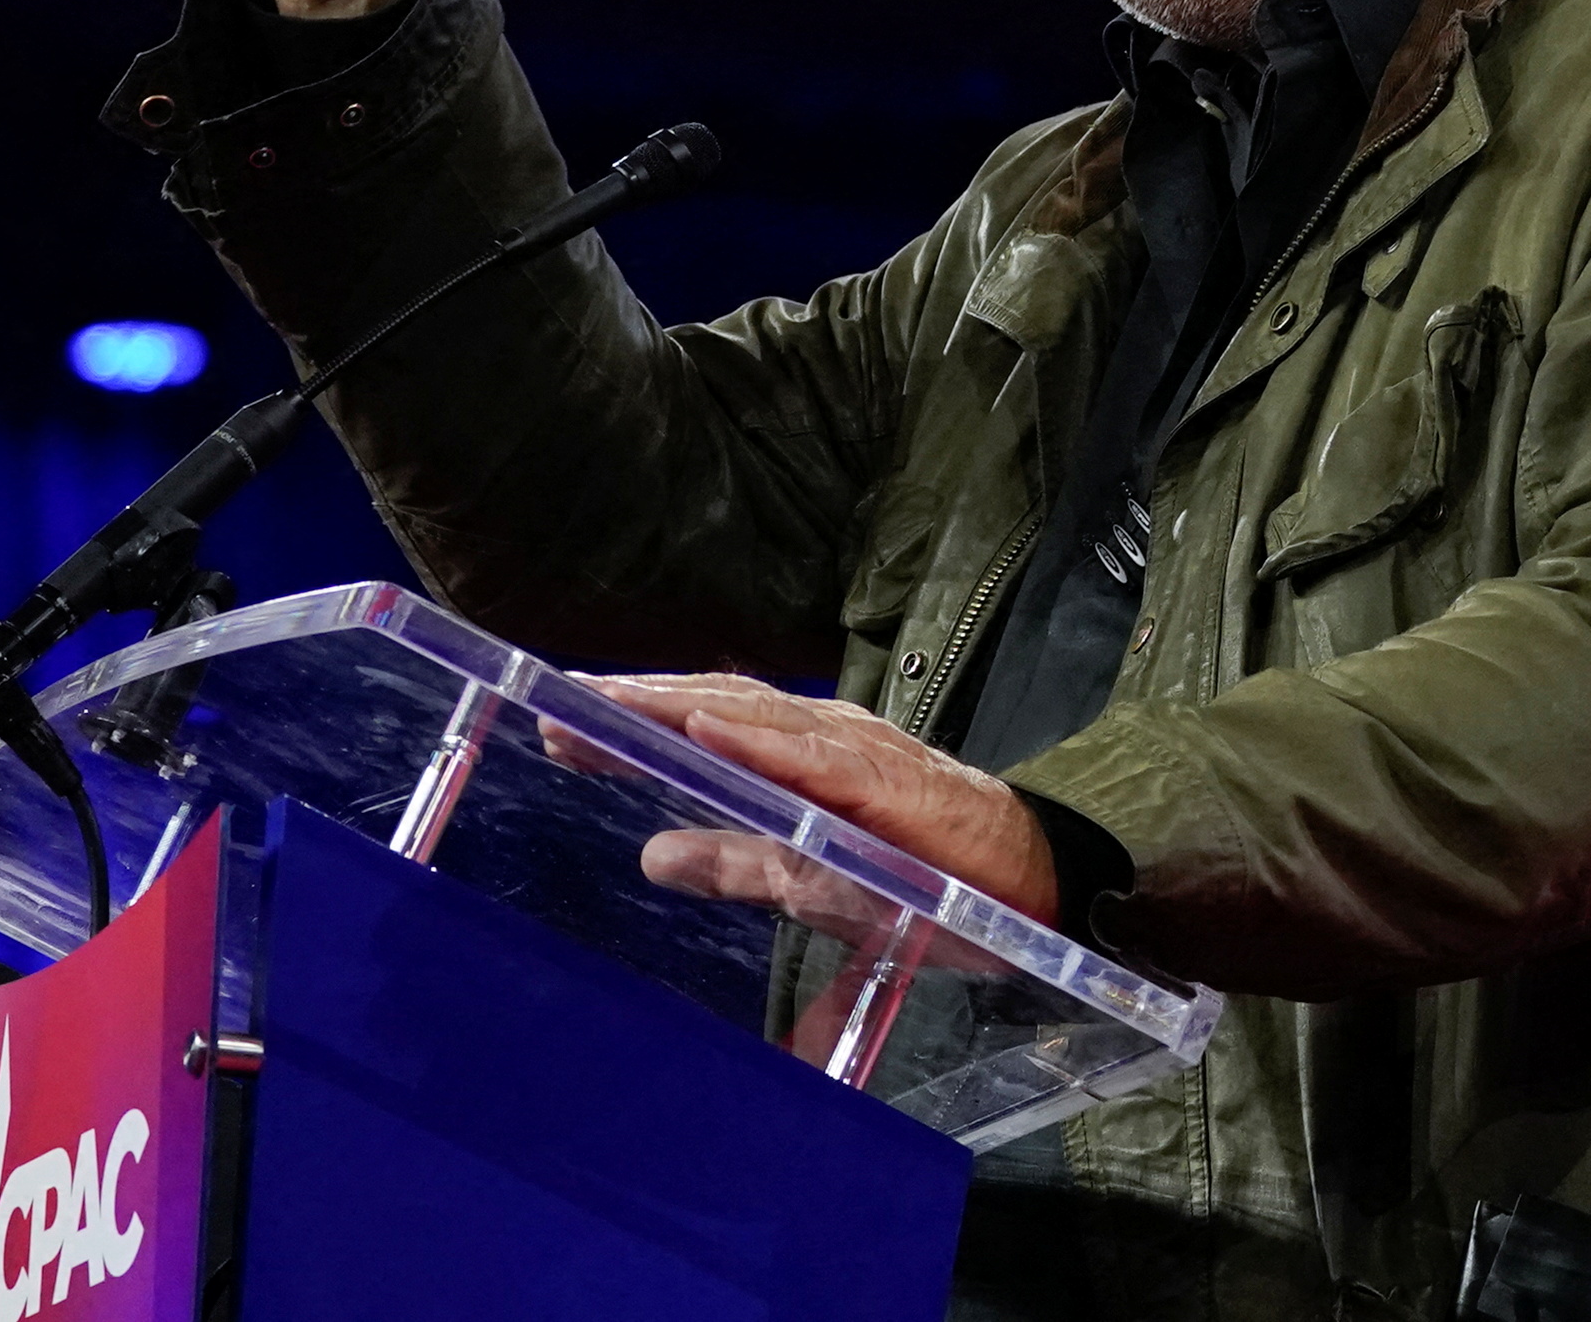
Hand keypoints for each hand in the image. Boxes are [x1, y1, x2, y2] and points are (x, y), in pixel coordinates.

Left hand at [595, 673, 1062, 929]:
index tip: (559, 724)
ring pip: (757, 715)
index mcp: (805, 758)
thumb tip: (653, 855)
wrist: (1032, 887)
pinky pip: (815, 756)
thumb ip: (737, 864)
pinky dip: (758, 739)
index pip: (707, 722)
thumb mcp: (812, 882)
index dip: (636, 718)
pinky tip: (707, 731)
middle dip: (640, 703)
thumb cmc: (927, 879)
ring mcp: (860, 754)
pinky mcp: (891, 784)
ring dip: (679, 707)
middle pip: (720, 704)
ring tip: (611, 705)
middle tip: (560, 706)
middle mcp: (827, 739)